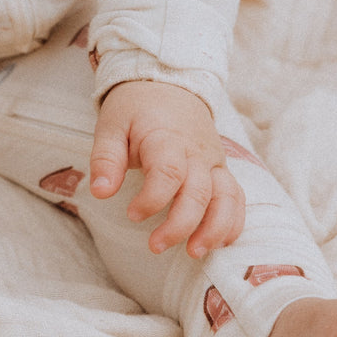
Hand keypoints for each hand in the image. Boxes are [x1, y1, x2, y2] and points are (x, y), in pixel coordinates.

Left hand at [89, 80, 244, 256]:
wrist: (167, 83)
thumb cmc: (135, 108)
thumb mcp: (111, 125)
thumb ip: (106, 158)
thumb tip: (100, 192)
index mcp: (166, 138)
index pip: (168, 173)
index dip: (152, 199)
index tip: (132, 215)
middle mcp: (196, 152)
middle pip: (198, 192)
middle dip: (180, 224)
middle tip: (155, 246)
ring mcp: (213, 161)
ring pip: (226, 198)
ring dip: (214, 229)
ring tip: (194, 252)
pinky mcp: (221, 169)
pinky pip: (236, 197)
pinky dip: (233, 221)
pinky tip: (219, 242)